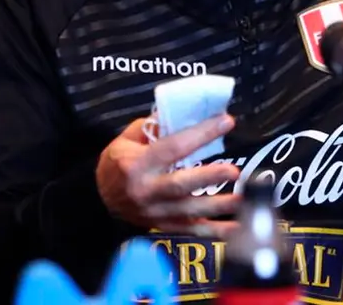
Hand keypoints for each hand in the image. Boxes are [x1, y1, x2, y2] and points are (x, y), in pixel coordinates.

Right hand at [96, 114, 240, 236]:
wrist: (98, 198)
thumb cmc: (117, 163)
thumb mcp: (126, 139)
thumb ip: (153, 126)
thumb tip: (183, 111)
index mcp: (137, 163)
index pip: (172, 147)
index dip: (200, 134)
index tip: (225, 122)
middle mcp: (146, 189)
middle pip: (180, 184)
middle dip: (208, 178)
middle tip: (233, 171)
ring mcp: (155, 211)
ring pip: (189, 211)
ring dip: (218, 206)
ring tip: (243, 199)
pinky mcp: (163, 225)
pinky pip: (192, 230)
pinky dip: (216, 231)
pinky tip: (237, 229)